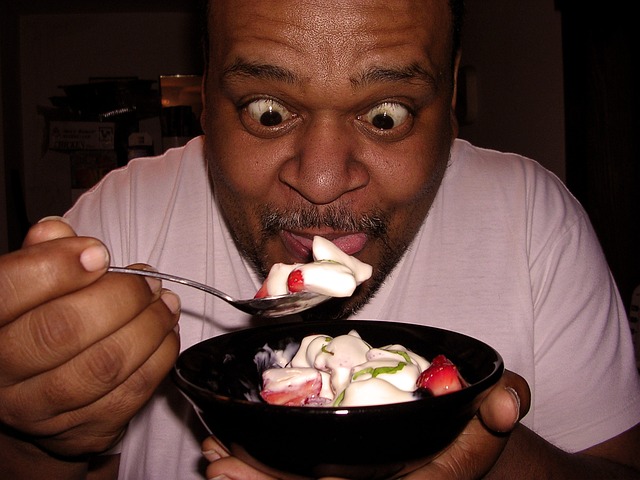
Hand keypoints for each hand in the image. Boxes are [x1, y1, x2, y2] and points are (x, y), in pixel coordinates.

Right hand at [0, 218, 180, 458]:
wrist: (31, 397)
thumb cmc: (32, 326)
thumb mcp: (25, 288)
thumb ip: (39, 256)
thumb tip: (57, 230)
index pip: (8, 291)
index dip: (57, 267)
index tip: (99, 253)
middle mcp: (1, 374)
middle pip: (63, 330)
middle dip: (120, 296)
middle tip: (148, 278)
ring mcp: (40, 410)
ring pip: (104, 365)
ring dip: (148, 325)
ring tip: (165, 301)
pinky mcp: (82, 431)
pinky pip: (131, 393)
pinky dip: (160, 356)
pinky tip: (166, 332)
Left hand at [201, 370, 529, 479]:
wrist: (461, 443)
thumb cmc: (471, 432)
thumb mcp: (492, 419)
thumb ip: (503, 407)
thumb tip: (507, 399)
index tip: (237, 468)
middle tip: (212, 464)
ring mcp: (349, 477)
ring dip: (249, 476)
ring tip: (209, 458)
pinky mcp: (337, 464)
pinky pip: (293, 472)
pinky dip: (260, 465)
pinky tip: (230, 451)